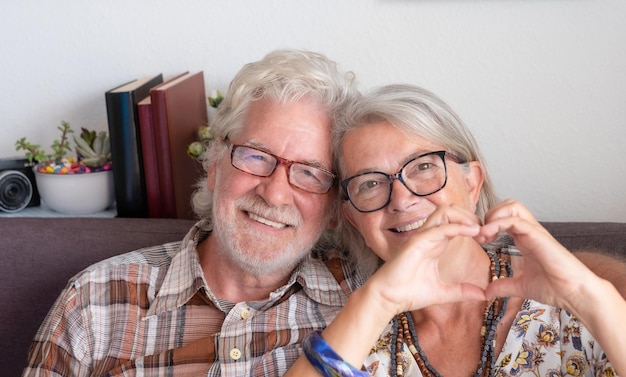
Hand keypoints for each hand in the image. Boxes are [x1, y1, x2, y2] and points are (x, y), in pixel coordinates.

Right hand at [367, 204, 486, 316]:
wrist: (388, 299)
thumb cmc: (409, 293)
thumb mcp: (443, 293)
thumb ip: (462, 291)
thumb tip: (483, 294)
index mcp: (434, 243)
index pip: (455, 222)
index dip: (474, 226)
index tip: (487, 239)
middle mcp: (429, 236)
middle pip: (452, 210)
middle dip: (471, 216)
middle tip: (486, 232)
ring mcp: (422, 236)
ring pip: (445, 211)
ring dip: (466, 217)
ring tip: (480, 230)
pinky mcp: (417, 242)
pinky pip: (441, 227)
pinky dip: (458, 227)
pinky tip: (473, 232)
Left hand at [476, 198, 599, 309]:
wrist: (575, 295)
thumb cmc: (555, 288)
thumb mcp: (521, 286)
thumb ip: (504, 286)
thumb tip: (487, 292)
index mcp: (525, 239)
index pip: (504, 217)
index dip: (487, 224)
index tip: (478, 240)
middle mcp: (530, 231)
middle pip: (507, 204)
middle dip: (489, 215)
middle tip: (481, 235)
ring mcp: (535, 232)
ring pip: (512, 206)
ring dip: (493, 216)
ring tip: (484, 235)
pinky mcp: (539, 236)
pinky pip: (515, 220)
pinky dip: (498, 224)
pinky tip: (488, 237)